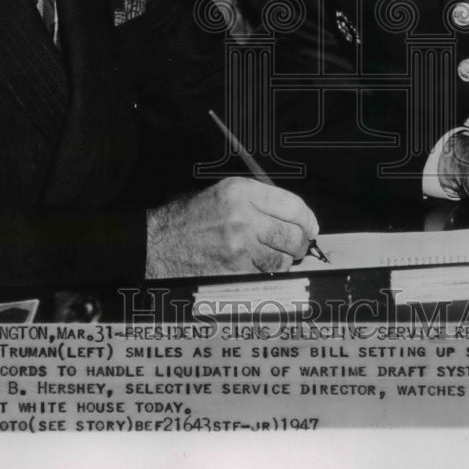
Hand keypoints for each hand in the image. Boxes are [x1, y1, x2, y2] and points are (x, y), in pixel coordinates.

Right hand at [145, 177, 318, 277]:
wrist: (156, 244)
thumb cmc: (187, 219)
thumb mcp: (220, 193)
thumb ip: (256, 200)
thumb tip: (290, 216)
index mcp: (240, 192)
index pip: (291, 205)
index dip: (307, 218)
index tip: (311, 226)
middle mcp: (242, 218)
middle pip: (292, 234)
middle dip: (300, 243)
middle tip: (298, 246)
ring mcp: (239, 248)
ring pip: (282, 259)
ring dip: (284, 261)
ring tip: (276, 258)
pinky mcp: (233, 272)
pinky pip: (265, 276)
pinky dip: (267, 275)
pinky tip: (257, 269)